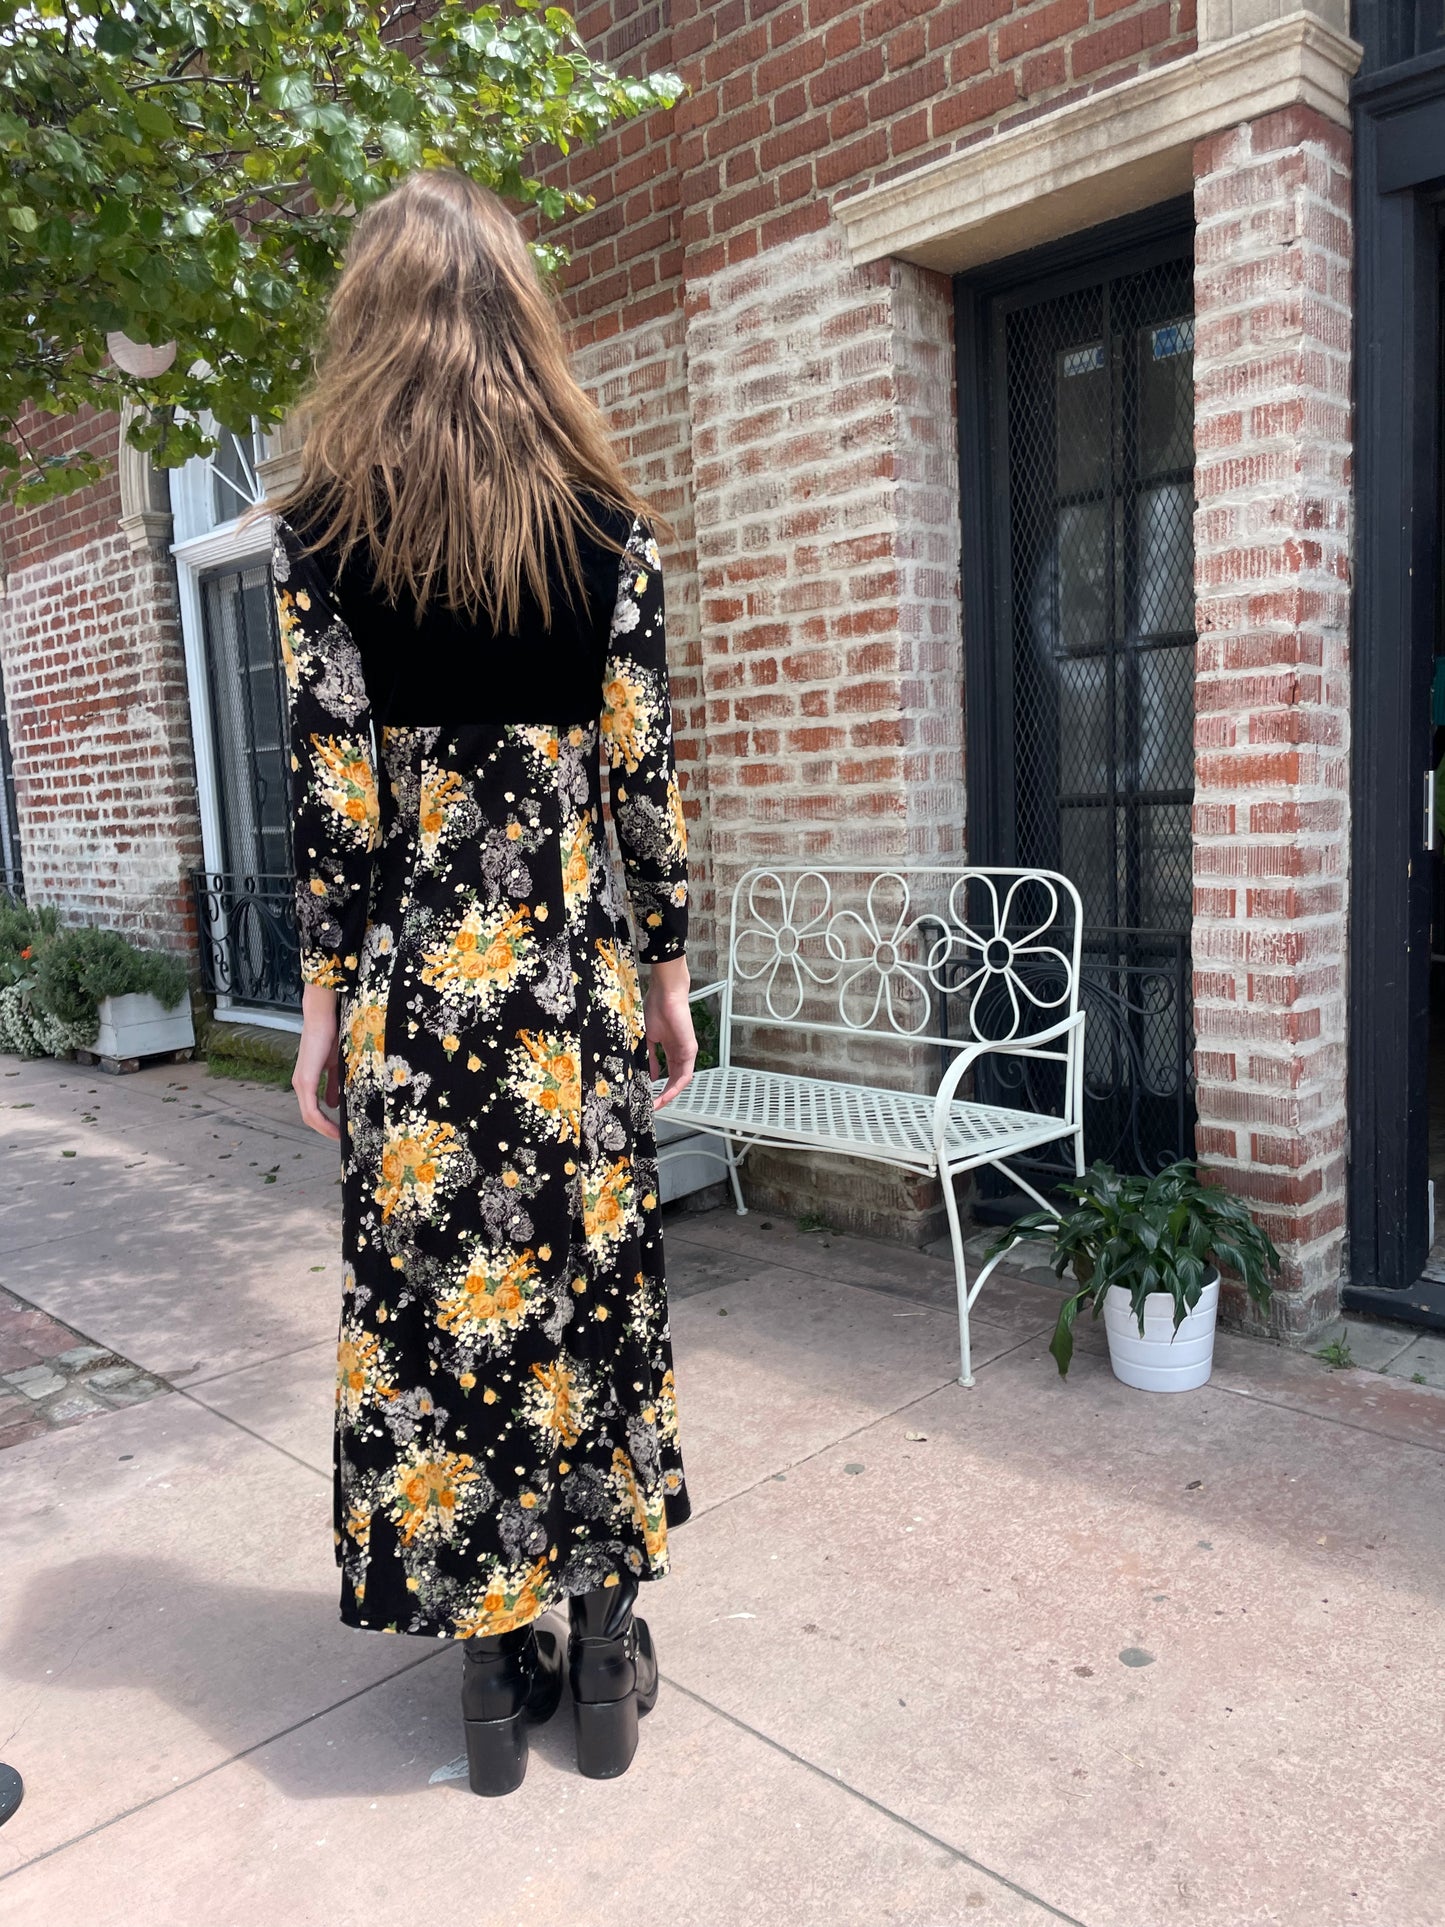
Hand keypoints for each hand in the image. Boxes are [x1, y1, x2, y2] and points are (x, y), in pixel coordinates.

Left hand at [293, 983, 341, 1140]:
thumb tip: (335, 1104)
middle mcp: (300, 1084)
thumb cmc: (331, 1035)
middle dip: (326, 1130)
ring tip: (340, 1137)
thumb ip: (334, 1084)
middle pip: (310, 1116)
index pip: (313, 1108)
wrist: (322, 1017)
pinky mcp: (305, 1082)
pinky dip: (322, 1122)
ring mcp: (301, 1084)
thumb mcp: (335, 1064)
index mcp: (307, 1080)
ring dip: (324, 1129)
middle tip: (342, 1138)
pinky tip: (334, 1129)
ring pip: (309, 1116)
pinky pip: (311, 1109)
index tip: (340, 1131)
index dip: (325, 1122)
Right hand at [645, 957, 695, 1109]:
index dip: (658, 1087)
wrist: (665, 995)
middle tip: (652, 1106)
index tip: (648, 1097)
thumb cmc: (655, 1009)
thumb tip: (650, 1075)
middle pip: (675, 1081)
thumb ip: (650, 1058)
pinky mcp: (690, 1050)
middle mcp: (680, 1053)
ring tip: (657, 1104)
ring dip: (669, 1095)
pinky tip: (665, 1094)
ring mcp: (687, 1053)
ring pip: (680, 1081)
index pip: (667, 1073)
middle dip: (663, 1095)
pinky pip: (684, 1075)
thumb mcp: (648, 1039)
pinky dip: (675, 1087)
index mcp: (670, 1049)